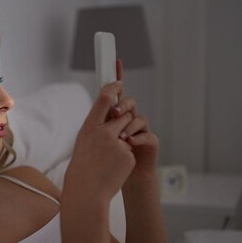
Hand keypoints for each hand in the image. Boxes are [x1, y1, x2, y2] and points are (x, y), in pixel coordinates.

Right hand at [64, 79, 135, 204]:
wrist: (86, 193)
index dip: (112, 88)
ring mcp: (117, 144)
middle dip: (124, 118)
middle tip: (118, 129)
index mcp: (89, 127)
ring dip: (125, 137)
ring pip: (129, 130)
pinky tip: (114, 168)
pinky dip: (124, 157)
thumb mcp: (83, 143)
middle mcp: (103, 133)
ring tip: (110, 155)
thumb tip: (111, 114)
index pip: (103, 99)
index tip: (118, 82)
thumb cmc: (82, 168)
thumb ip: (96, 127)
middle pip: (123, 113)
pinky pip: (130, 149)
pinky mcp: (128, 155)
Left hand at [110, 59, 158, 183]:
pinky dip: (138, 138)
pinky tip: (130, 143)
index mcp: (115, 117)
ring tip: (121, 137)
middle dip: (123, 105)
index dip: (116, 77)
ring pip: (139, 118)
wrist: (122, 181)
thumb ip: (98, 122)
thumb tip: (91, 107)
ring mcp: (140, 131)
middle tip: (115, 112)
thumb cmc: (108, 162)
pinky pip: (148, 136)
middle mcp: (129, 121)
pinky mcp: (149, 144)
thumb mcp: (98, 140)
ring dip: (129, 125)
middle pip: (129, 103)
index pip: (116, 94)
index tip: (115, 61)